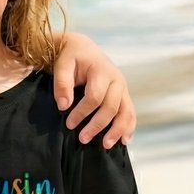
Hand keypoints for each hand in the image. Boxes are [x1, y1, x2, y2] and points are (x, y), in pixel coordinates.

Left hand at [50, 33, 136, 148]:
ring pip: (126, 112)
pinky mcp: (124, 95)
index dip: (82, 112)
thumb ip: (62, 84)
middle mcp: (117, 80)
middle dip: (98, 125)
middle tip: (83, 139)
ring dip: (118, 130)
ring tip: (106, 145)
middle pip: (111, 107)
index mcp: (102, 70)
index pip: (95, 96)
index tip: (69, 123)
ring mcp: (123, 88)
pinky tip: (124, 140)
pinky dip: (128, 127)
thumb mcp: (62, 65)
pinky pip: (130, 113)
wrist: (83, 49)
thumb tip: (64, 106)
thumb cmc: (71, 57)